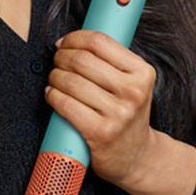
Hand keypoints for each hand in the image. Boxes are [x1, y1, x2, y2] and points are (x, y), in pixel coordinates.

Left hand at [44, 29, 160, 186]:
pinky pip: (66, 104)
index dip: (75, 38)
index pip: (100, 42)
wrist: (137, 156)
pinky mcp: (101, 133)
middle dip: (61, 57)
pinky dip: (53, 95)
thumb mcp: (133, 83)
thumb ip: (112, 61)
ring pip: (71, 81)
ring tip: (54, 79)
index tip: (65, 43)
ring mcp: (118, 114)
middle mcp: (133, 92)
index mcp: (143, 73)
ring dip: (54, 76)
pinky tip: (52, 94)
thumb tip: (73, 41)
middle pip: (82, 60)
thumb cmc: (128, 114)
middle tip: (57, 61)